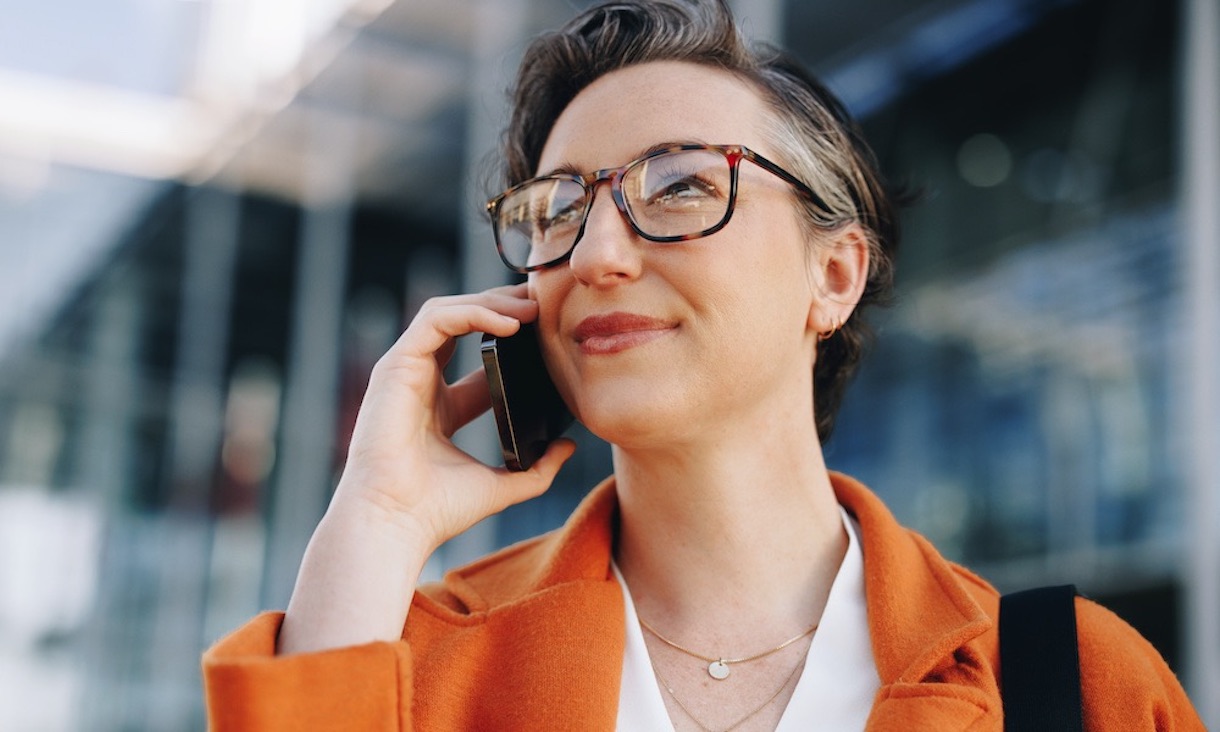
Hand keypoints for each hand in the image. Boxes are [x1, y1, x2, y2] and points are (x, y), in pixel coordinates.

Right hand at [278, 283, 574, 654]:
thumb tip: (568, 447)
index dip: (514, 337)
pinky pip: (436, 319)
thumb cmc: (437, 511)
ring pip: (448, 311)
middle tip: (545, 304)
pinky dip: (472, 312)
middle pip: (462, 322)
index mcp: (441, 406)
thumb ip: (537, 468)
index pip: (479, 355)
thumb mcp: (502, 484)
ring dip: (492, 302)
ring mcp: (405, 371)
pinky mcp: (396, 365)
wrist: (397, 523)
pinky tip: (508, 323)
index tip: (550, 332)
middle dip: (504, 305)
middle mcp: (420, 382)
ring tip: (532, 308)